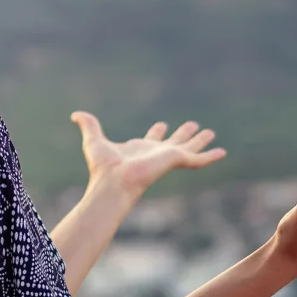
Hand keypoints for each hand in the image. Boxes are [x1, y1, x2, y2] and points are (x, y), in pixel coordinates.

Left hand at [70, 110, 225, 203]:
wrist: (113, 182)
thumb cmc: (102, 166)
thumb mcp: (93, 140)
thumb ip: (88, 125)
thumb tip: (75, 114)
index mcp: (140, 149)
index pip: (151, 139)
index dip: (157, 132)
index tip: (162, 124)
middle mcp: (155, 154)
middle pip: (173, 141)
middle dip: (183, 134)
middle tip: (194, 125)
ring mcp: (166, 158)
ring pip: (188, 148)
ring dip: (200, 141)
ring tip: (211, 132)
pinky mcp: (175, 161)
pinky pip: (197, 159)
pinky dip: (210, 156)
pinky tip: (221, 152)